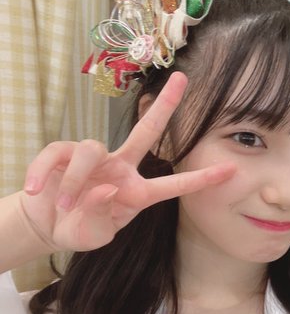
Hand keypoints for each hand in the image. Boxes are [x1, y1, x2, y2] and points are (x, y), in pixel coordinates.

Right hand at [19, 72, 234, 252]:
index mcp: (137, 192)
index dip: (200, 179)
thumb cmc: (79, 228)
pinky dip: (41, 174)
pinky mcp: (62, 153)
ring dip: (74, 179)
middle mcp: (121, 168)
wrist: (46, 226)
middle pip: (147, 131)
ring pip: (91, 149)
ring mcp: (94, 159)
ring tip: (62, 203)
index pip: (173, 184)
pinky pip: (55, 154)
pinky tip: (35, 190)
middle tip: (183, 80)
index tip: (230, 170)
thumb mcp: (94, 234)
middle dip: (166, 106)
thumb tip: (108, 188)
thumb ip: (101, 216)